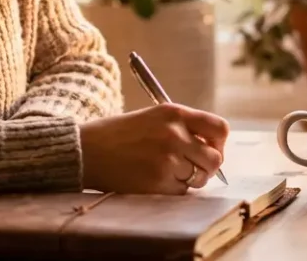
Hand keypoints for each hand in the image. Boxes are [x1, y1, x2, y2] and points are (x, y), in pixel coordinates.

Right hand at [78, 103, 229, 194]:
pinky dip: (171, 189)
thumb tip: (213, 150)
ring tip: (165, 171)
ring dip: (188, 180)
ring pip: (199, 179)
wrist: (86, 150)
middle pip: (215, 159)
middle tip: (191, 168)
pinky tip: (152, 179)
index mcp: (175, 113)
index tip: (211, 149)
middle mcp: (175, 134)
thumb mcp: (154, 117)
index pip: (220, 128)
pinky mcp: (158, 182)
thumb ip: (184, 128)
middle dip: (206, 167)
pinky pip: (181, 192)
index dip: (219, 143)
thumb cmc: (119, 134)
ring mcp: (167, 160)